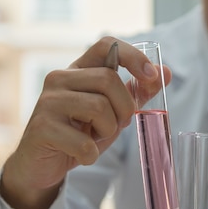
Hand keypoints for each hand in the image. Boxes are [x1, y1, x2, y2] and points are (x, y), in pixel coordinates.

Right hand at [0, 36, 171, 208]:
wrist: (43, 163)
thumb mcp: (113, 112)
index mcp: (79, 71)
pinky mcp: (42, 128)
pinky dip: (91, 155)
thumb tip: (164, 71)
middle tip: (116, 125)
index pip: (106, 45)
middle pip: (109, 80)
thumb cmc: (80, 134)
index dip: (133, 56)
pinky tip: (81, 155)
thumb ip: (136, 93)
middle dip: (124, 108)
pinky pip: (84, 143)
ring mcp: (48, 101)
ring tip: (94, 138)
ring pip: (99, 108)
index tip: (151, 76)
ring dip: (107, 132)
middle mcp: (60, 78)